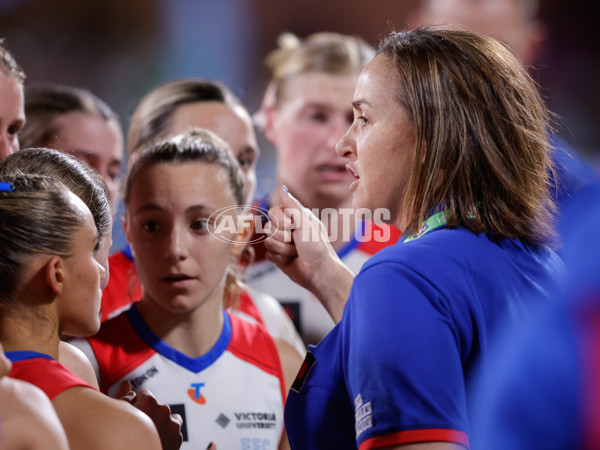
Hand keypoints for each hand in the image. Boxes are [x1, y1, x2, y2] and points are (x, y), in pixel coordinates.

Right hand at [114, 381, 183, 449]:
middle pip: (157, 407)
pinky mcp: (178, 438)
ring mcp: (173, 425)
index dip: (138, 404)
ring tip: (150, 435)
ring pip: (168, 418)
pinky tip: (157, 441)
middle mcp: (164, 410)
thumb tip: (126, 384)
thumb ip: (124, 398)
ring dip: (161, 423)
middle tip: (140, 428)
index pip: (145, 394)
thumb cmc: (123, 439)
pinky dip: (167, 435)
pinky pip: (174, 432)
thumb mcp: (118, 416)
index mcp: (150, 402)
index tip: (135, 414)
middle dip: (150, 414)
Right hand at [264, 186, 354, 321]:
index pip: (273, 212)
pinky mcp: (278, 256)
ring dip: (283, 249)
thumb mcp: (305, 222)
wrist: (319, 271)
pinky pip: (268, 254)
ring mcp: (281, 243)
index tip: (293, 227)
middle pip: (268, 227)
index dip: (281, 221)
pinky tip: (291, 260)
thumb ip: (292, 205)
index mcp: (294, 217)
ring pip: (267, 242)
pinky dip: (281, 258)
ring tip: (296, 252)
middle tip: (297, 242)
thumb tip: (282, 187)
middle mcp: (287, 229)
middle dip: (283, 237)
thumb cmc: (317, 246)